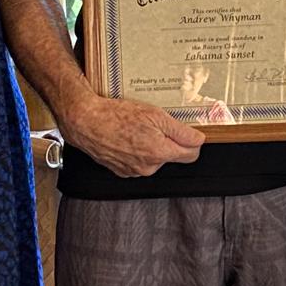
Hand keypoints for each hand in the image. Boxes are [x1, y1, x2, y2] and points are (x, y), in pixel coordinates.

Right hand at [60, 90, 206, 176]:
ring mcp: (134, 171)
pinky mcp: (122, 171)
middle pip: (173, 156)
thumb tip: (199, 140)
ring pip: (155, 158)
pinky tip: (127, 137)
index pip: (191, 154)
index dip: (193, 141)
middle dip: (169, 141)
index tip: (189, 132)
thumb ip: (181, 131)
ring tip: (137, 128)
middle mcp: (148, 167)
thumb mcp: (155, 115)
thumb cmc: (116, 116)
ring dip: (152, 145)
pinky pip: (138, 161)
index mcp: (160, 153)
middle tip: (156, 124)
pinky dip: (137, 150)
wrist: (86, 122)